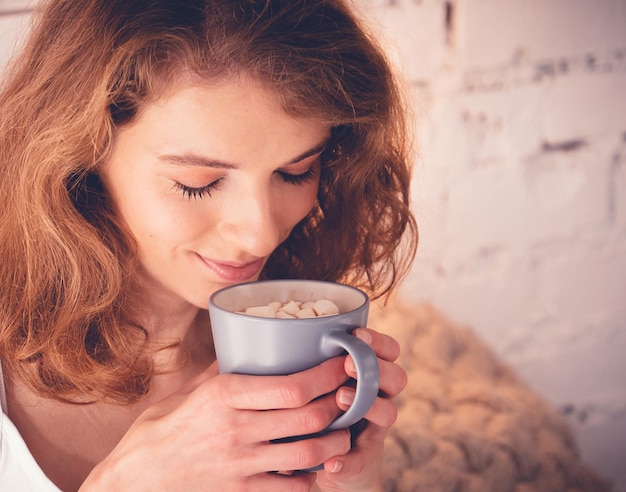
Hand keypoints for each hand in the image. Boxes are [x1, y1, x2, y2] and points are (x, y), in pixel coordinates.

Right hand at [80, 358, 352, 491]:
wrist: (133, 483)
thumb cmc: (156, 434)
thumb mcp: (184, 394)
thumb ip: (219, 373)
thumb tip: (243, 350)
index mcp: (224, 396)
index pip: (291, 386)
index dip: (326, 375)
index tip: (342, 363)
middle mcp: (237, 429)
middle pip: (309, 416)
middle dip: (340, 403)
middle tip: (353, 393)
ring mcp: (241, 465)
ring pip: (309, 452)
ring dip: (336, 440)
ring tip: (345, 429)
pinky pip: (291, 487)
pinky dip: (311, 476)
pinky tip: (316, 465)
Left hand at [315, 328, 406, 491]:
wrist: (334, 462)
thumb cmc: (321, 410)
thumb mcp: (322, 384)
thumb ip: (318, 364)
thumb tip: (289, 338)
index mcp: (372, 375)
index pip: (390, 351)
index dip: (379, 342)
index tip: (357, 334)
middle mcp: (380, 398)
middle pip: (398, 378)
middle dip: (377, 368)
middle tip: (348, 365)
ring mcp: (375, 429)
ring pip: (389, 413)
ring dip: (369, 405)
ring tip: (341, 398)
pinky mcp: (364, 460)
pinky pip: (362, 459)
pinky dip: (347, 460)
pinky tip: (332, 461)